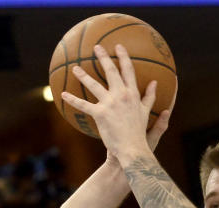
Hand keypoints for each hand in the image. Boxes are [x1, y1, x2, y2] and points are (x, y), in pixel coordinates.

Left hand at [62, 44, 172, 163]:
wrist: (133, 149)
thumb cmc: (140, 134)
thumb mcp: (147, 113)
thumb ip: (150, 97)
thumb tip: (155, 84)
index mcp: (133, 95)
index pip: (129, 71)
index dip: (123, 57)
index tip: (118, 46)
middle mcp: (122, 96)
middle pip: (111, 72)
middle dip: (103, 58)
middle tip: (97, 48)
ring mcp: (110, 104)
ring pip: (94, 85)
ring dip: (84, 75)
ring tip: (75, 68)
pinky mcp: (100, 114)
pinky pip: (84, 105)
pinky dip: (73, 100)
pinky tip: (64, 95)